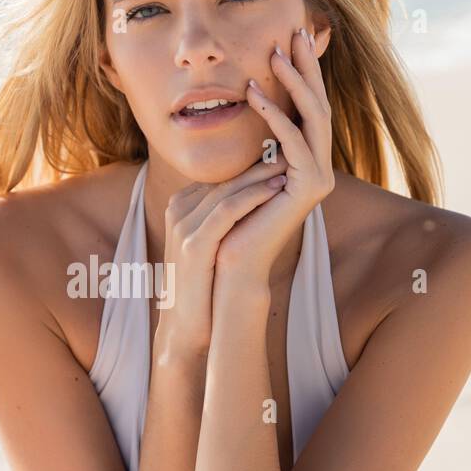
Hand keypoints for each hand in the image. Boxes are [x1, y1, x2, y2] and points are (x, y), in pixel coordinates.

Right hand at [154, 154, 290, 359]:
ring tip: (291, 162)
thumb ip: (224, 215)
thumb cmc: (206, 284)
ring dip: (262, 174)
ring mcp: (183, 226)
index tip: (283, 153)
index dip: (252, 165)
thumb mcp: (211, 241)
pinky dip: (255, 195)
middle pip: (224, 177)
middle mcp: (177, 210)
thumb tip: (256, 192)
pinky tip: (279, 186)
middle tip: (292, 147)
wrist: (189, 323)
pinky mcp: (194, 244)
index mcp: (180, 206)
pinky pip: (228, 210)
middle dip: (259, 163)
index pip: (220, 176)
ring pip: (227, 189)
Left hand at [213, 27, 333, 285]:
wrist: (232, 261)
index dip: (302, 70)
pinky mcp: (310, 187)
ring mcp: (320, 176)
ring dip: (294, 81)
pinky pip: (294, 141)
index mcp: (306, 160)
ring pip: (314, 117)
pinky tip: (255, 93)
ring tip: (276, 52)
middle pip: (319, 103)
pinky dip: (275, 115)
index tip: (291, 35)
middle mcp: (320, 165)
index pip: (308, 106)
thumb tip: (241, 106)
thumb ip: (251, 141)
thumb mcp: (240, 166)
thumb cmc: (229, 218)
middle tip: (297, 28)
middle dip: (307, 65)